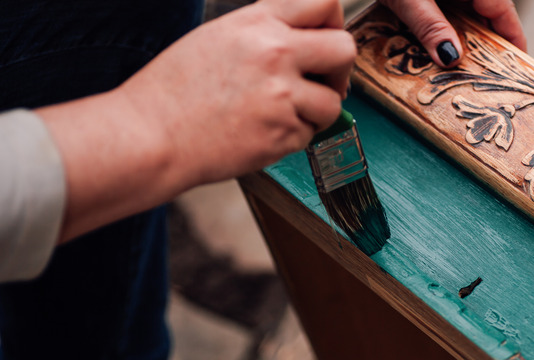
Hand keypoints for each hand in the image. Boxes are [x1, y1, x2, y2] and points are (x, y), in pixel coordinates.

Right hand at [121, 0, 356, 182]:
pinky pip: (310, 133)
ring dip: (316, 111)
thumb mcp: (217, 37)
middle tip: (322, 83)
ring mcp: (282, 95)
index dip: (333, 24)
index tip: (326, 42)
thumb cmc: (173, 92)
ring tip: (283, 114)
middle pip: (345, 49)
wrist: (151, 136)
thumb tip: (304, 38)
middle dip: (340, 70)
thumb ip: (264, 31)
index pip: (325, 3)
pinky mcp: (283, 133)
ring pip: (332, 101)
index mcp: (257, 22)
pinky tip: (263, 131)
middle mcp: (275, 53)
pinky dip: (294, 136)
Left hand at [379, 0, 525, 66]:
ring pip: (467, 15)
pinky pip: (448, 11)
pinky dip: (445, 30)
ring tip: (459, 72)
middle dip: (485, 47)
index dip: (513, 42)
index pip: (504, 12)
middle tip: (483, 80)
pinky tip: (435, 50)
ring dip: (463, 41)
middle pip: (487, 16)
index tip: (518, 68)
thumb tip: (451, 58)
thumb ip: (430, 25)